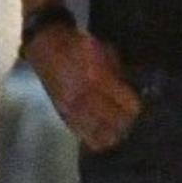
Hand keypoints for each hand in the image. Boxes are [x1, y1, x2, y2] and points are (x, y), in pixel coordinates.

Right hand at [27, 22, 141, 150]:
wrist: (45, 47)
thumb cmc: (77, 45)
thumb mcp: (104, 50)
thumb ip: (119, 73)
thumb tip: (132, 92)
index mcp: (97, 78)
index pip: (127, 106)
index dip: (135, 107)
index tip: (136, 105)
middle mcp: (84, 97)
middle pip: (117, 123)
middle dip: (127, 122)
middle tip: (129, 117)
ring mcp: (72, 109)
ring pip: (102, 135)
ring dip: (113, 132)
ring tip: (117, 126)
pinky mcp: (63, 115)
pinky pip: (85, 136)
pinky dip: (97, 137)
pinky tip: (102, 131)